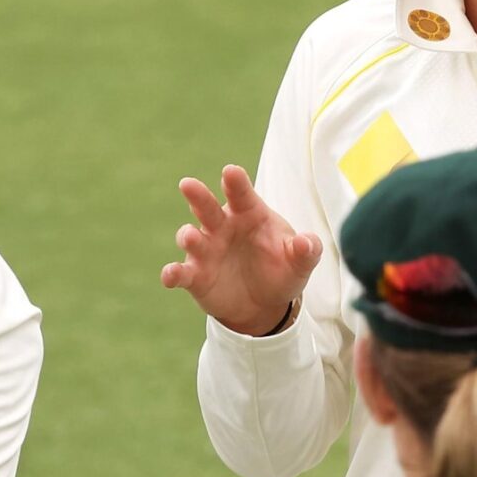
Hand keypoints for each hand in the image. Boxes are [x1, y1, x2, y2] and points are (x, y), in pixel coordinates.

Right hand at [158, 167, 322, 338]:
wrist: (265, 305)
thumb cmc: (281, 270)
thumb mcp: (300, 262)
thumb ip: (306, 250)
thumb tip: (307, 242)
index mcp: (249, 214)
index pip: (242, 194)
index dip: (236, 183)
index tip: (231, 172)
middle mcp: (222, 227)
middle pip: (207, 207)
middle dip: (198, 196)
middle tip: (188, 184)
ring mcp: (206, 250)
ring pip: (191, 237)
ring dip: (189, 236)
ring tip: (191, 237)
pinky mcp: (195, 276)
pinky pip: (181, 272)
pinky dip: (173, 273)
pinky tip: (170, 276)